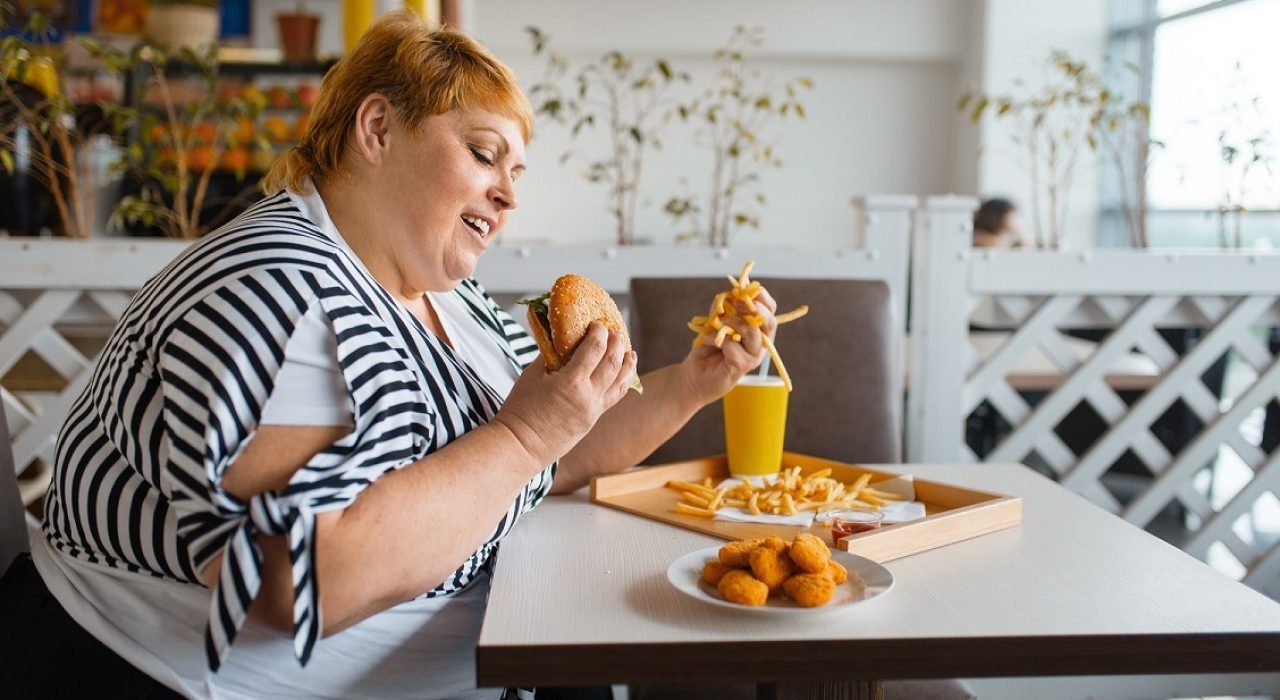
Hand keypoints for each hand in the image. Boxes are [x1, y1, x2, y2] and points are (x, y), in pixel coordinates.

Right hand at [494, 322, 637, 466]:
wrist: (520, 446)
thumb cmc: (520, 410)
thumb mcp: (531, 375)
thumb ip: (550, 356)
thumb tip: (562, 340)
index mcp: (571, 382)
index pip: (595, 350)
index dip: (599, 333)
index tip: (598, 324)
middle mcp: (588, 397)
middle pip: (613, 363)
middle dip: (616, 344)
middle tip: (615, 332)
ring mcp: (593, 411)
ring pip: (621, 383)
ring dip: (627, 364)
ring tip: (630, 352)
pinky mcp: (592, 421)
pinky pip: (614, 398)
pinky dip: (622, 383)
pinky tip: (623, 375)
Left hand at [679, 287, 778, 405]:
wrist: (693, 375)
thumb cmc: (707, 348)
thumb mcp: (715, 322)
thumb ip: (723, 309)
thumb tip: (730, 293)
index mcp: (758, 331)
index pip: (770, 311)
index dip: (762, 298)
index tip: (744, 290)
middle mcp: (760, 344)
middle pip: (770, 322)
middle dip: (755, 308)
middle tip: (737, 303)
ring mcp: (753, 357)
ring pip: (753, 332)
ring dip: (732, 324)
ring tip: (716, 326)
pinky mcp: (742, 366)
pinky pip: (733, 344)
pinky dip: (716, 338)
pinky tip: (706, 341)